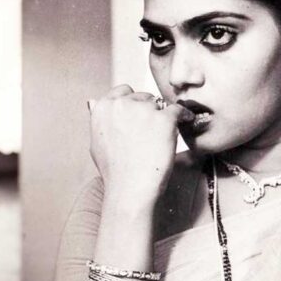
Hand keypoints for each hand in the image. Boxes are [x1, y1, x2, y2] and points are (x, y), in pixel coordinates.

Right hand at [88, 84, 193, 213]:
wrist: (130, 188)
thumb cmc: (115, 171)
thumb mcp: (96, 142)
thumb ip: (99, 120)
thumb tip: (94, 103)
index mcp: (103, 108)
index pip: (123, 91)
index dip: (134, 103)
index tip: (140, 114)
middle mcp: (121, 104)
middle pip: (143, 97)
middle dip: (149, 111)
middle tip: (152, 132)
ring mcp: (143, 110)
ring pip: (160, 104)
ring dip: (164, 116)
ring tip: (164, 135)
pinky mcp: (164, 119)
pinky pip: (179, 110)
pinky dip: (184, 115)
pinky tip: (187, 121)